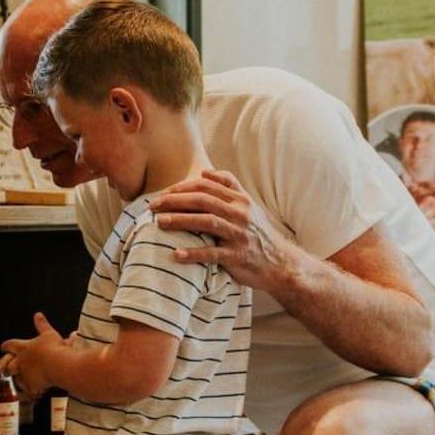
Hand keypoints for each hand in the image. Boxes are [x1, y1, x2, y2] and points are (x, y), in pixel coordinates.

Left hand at [0, 313, 64, 397]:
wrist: (58, 364)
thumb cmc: (54, 348)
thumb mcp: (48, 333)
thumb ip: (42, 325)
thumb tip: (38, 315)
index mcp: (23, 347)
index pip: (9, 345)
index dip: (6, 345)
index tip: (3, 346)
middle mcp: (20, 361)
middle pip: (7, 364)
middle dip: (5, 365)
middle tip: (2, 368)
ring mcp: (24, 374)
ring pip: (15, 377)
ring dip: (16, 377)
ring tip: (17, 379)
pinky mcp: (31, 384)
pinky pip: (27, 388)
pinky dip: (29, 388)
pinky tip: (32, 389)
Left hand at [149, 168, 294, 292]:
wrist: (280, 262)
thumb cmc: (257, 233)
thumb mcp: (248, 206)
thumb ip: (229, 188)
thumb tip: (205, 172)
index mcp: (240, 199)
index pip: (207, 186)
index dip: (183, 187)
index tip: (164, 192)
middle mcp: (241, 213)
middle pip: (203, 201)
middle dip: (175, 201)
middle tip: (153, 206)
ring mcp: (239, 234)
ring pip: (206, 222)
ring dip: (180, 221)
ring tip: (159, 223)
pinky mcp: (237, 256)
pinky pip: (212, 254)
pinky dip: (193, 253)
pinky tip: (176, 254)